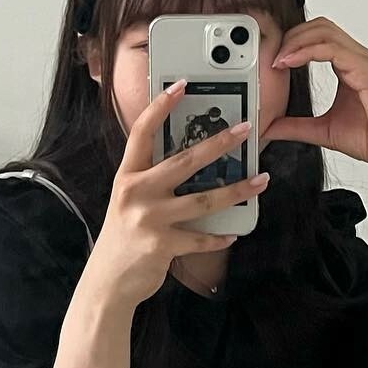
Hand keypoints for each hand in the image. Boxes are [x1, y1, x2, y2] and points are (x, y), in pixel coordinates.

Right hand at [85, 80, 268, 308]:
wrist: (107, 282)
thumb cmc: (124, 236)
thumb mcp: (129, 200)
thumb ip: (152, 179)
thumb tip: (193, 159)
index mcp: (127, 176)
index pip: (142, 132)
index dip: (161, 106)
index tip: (182, 85)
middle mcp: (136, 192)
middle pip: (184, 160)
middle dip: (219, 143)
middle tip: (244, 130)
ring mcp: (149, 219)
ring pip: (203, 200)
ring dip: (236, 190)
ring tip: (260, 181)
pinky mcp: (161, 245)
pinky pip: (201, 238)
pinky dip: (219, 237)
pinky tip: (233, 233)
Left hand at [260, 17, 367, 172]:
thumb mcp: (322, 131)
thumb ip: (295, 126)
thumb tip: (268, 126)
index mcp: (348, 66)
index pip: (317, 38)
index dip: (291, 42)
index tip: (270, 61)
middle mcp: (356, 58)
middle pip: (319, 27)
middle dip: (290, 35)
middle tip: (269, 56)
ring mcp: (363, 62)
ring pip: (325, 31)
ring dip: (296, 40)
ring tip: (277, 59)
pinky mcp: (367, 71)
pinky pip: (333, 49)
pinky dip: (308, 51)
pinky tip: (290, 62)